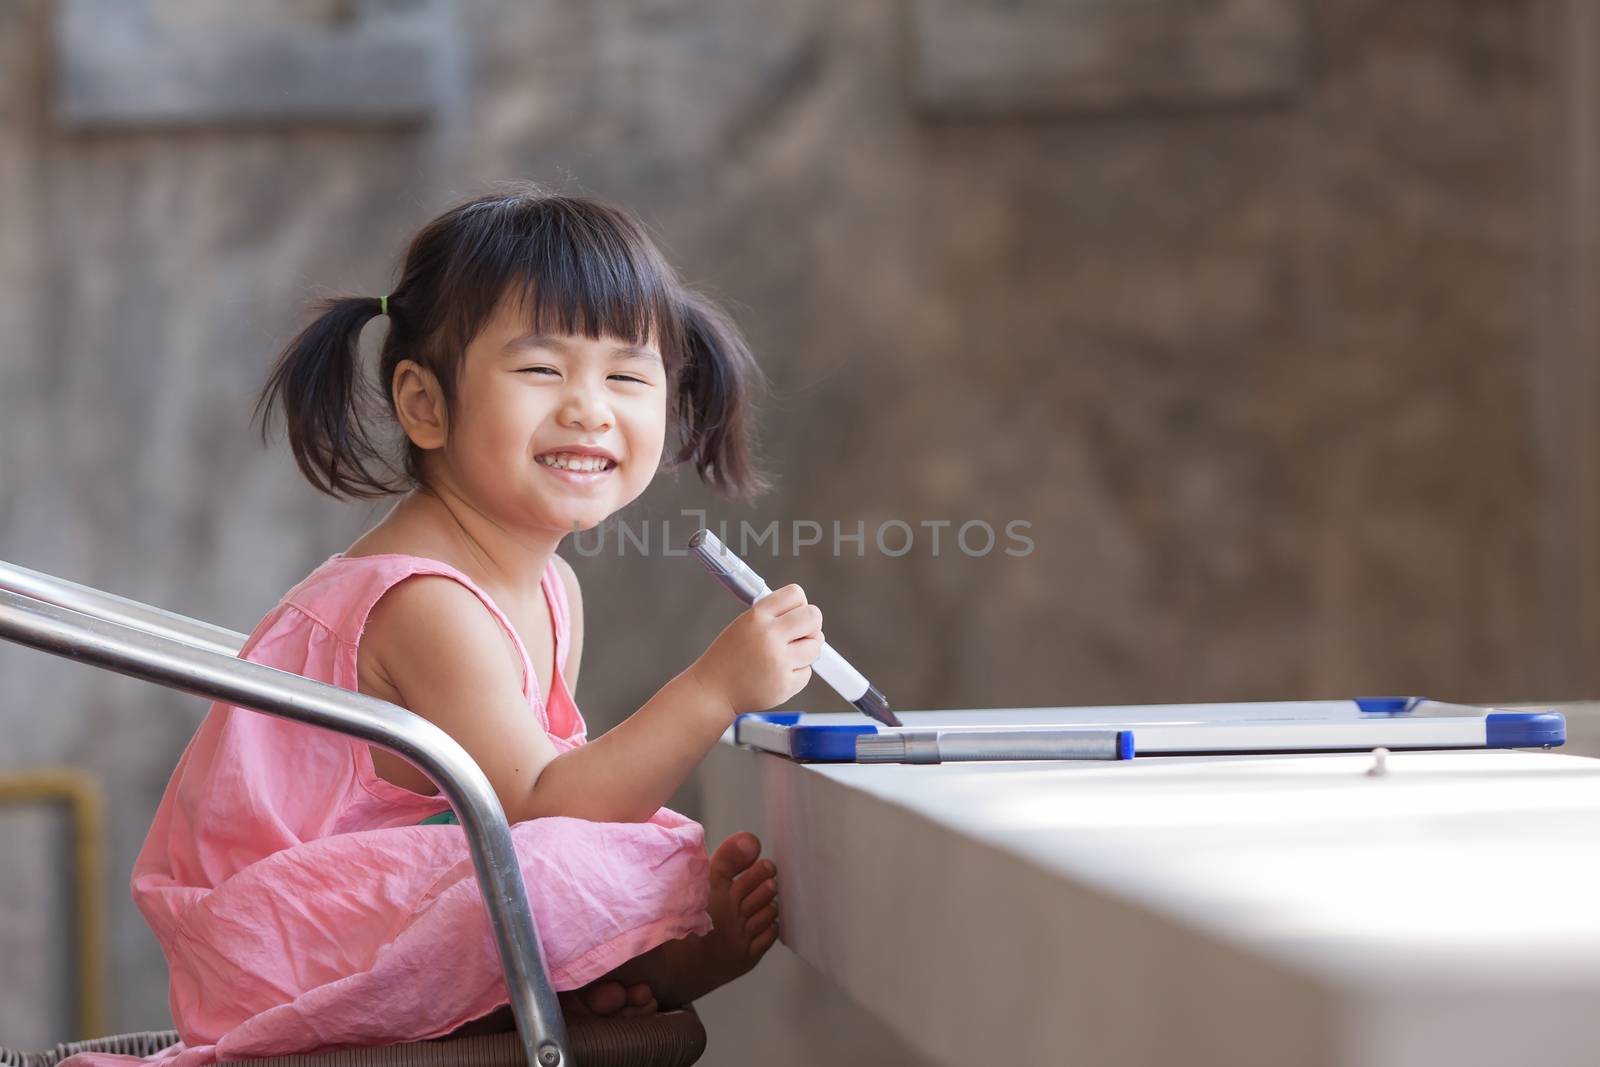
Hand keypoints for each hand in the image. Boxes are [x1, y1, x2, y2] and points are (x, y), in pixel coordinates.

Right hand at [691, 584, 822, 715]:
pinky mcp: (785, 684)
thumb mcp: (743, 625)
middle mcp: (768, 636)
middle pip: (813, 617)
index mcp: (756, 616)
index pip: (796, 594)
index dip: (801, 604)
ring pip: (815, 646)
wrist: (712, 691)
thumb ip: (774, 617)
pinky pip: (807, 672)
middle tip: (801, 636)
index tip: (796, 615)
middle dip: (812, 626)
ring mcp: (778, 661)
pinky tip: (778, 675)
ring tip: (786, 657)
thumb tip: (810, 617)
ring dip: (806, 651)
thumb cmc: (729, 658)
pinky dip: (797, 674)